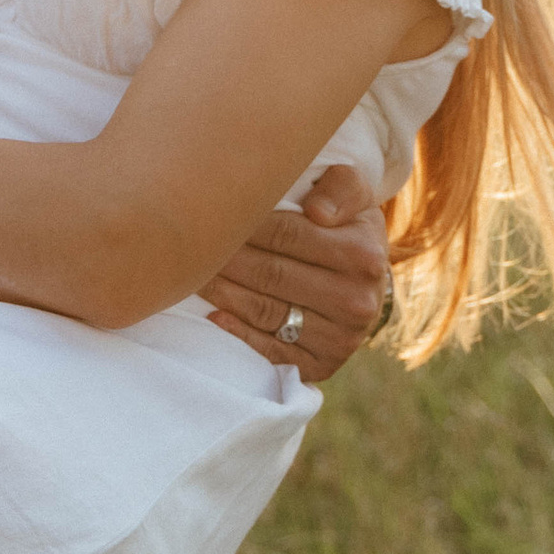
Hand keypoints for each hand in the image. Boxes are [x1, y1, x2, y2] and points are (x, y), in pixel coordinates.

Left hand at [200, 162, 392, 376]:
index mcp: (362, 255)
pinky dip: (238, 333)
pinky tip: (213, 316)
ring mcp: (339, 339)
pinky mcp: (321, 366)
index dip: (243, 223)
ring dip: (222, 293)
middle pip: (271, 274)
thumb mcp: (355, 194)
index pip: (287, 234)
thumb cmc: (346, 226)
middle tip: (188, 243)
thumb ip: (340, 187)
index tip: (210, 211)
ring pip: (265, 312)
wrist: (365, 281)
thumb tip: (316, 211)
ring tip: (191, 274)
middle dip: (225, 257)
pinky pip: (271, 350)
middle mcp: (355, 301)